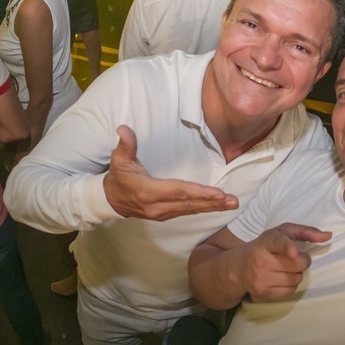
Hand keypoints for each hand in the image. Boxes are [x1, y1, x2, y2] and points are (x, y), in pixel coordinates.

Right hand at [103, 126, 237, 219]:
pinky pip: (188, 212)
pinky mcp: (166, 215)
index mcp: (148, 191)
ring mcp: (162, 213)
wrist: (111, 201)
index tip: (217, 193)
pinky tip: (218, 206)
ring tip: (232, 204)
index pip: (178, 191)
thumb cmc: (118, 178)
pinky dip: (204, 208)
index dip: (198, 192)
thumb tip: (123, 129)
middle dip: (212, 202)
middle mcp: (157, 206)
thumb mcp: (118, 160)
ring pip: (191, 210)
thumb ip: (125, 145)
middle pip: (189, 204)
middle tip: (233, 201)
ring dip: (212, 207)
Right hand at [238, 223, 331, 300]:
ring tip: (284, 268)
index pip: (278, 243)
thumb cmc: (267, 246)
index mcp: (267, 241)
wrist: (240, 267)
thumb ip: (306, 231)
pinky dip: (291, 284)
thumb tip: (328, 236)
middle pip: (297, 264)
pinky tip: (280, 277)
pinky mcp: (264, 293)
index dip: (287, 246)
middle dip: (302, 261)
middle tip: (293, 257)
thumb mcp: (282, 233)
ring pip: (297, 279)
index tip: (293, 251)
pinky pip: (291, 291)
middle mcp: (262, 260)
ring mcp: (262, 278)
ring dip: (296, 274)